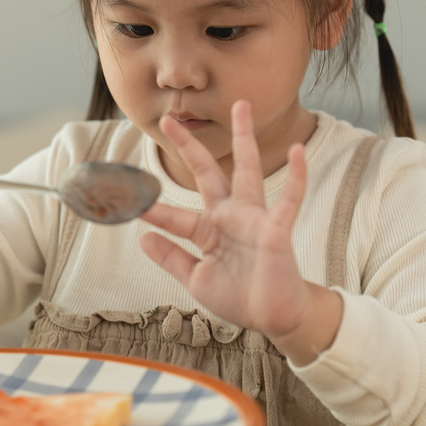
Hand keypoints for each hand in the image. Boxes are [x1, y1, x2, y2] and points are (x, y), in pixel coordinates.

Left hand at [140, 101, 342, 364]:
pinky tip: (297, 151)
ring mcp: (253, 219)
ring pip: (247, 171)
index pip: (174, 215)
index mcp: (209, 229)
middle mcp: (230, 216)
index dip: (153, 210)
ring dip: (244, 138)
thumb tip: (142, 238)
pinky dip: (296, 176)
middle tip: (168, 120)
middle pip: (206, 172)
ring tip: (241, 107)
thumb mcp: (196, 279)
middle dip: (189, 147)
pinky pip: (289, 199)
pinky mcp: (276, 229)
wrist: (274, 317)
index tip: (128, 199)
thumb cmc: (240, 297)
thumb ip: (172, 258)